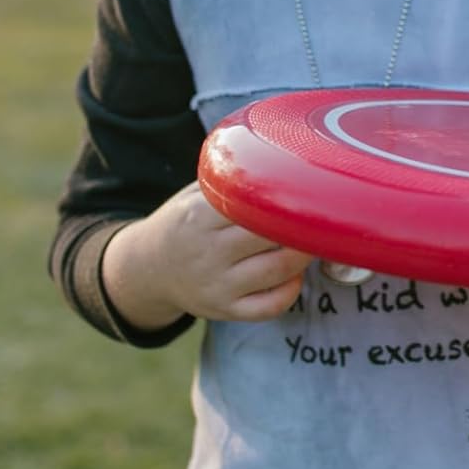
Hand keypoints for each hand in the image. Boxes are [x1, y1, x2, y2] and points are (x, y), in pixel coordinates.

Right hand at [102, 182, 313, 330]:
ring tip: (314, 239)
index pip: (249, 204)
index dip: (282, 197)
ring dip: (304, 255)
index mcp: (199, 216)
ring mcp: (217, 286)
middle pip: (269, 237)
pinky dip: (291, 290)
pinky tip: (294, 273)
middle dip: (301, 225)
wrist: (148, 268)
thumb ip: (229, 181)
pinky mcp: (225, 311)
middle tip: (321, 212)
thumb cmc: (183, 222)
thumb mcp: (194, 194)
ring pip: (277, 272)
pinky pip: (269, 307)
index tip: (307, 188)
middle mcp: (208, 253)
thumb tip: (280, 158)